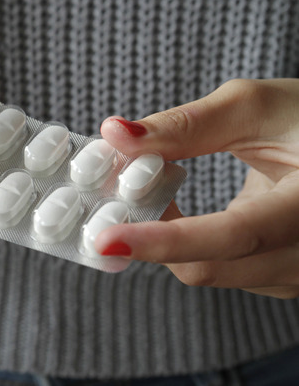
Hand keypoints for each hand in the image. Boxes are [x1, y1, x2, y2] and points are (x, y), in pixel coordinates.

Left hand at [98, 78, 298, 298]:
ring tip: (148, 190)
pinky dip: (183, 242)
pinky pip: (216, 269)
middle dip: (147, 236)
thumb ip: (186, 125)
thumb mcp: (259, 107)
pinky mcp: (277, 278)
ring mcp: (294, 275)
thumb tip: (114, 134)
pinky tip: (173, 208)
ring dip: (163, 237)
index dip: (163, 239)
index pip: (231, 236)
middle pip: (205, 266)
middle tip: (105, 200)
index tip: (106, 238)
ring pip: (205, 271)